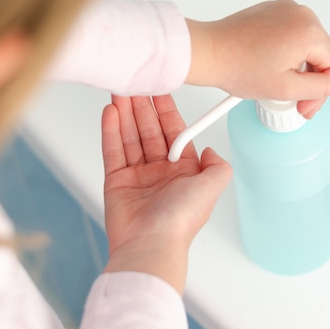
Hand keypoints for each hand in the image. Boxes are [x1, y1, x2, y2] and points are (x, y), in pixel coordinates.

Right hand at [101, 94, 231, 293]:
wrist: (150, 245)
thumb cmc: (180, 221)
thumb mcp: (213, 187)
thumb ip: (218, 166)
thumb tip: (210, 150)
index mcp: (184, 171)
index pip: (174, 131)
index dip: (166, 109)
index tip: (159, 89)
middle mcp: (161, 172)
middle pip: (149, 130)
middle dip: (142, 106)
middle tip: (135, 83)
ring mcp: (137, 176)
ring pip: (130, 137)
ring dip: (125, 113)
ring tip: (119, 91)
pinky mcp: (116, 182)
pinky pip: (113, 151)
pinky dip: (111, 131)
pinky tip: (111, 113)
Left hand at [186, 0, 329, 118]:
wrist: (207, 53)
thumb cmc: (237, 67)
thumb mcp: (286, 88)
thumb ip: (322, 86)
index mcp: (309, 30)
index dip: (321, 92)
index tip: (303, 106)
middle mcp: (301, 13)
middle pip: (321, 55)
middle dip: (308, 80)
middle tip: (288, 99)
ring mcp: (286, 9)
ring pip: (306, 47)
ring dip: (296, 67)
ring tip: (273, 80)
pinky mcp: (272, 11)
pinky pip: (290, 36)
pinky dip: (284, 53)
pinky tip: (267, 65)